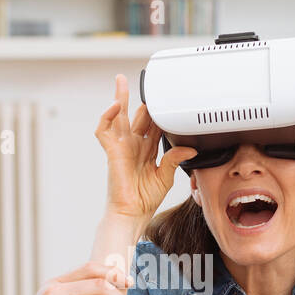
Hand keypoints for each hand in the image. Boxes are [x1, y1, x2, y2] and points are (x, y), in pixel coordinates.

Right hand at [95, 74, 196, 222]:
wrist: (133, 213)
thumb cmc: (145, 199)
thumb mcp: (166, 176)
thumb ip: (175, 159)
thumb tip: (190, 148)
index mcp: (146, 150)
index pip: (153, 125)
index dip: (158, 112)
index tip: (166, 98)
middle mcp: (133, 146)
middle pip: (136, 116)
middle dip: (140, 99)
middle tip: (147, 83)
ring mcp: (121, 147)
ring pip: (118, 117)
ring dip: (120, 98)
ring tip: (121, 81)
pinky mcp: (112, 152)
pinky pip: (104, 130)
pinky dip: (107, 117)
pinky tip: (116, 106)